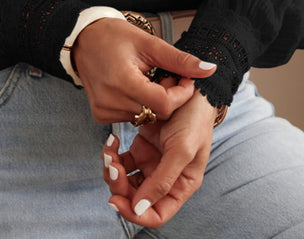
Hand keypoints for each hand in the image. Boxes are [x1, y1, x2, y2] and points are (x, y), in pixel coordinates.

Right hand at [72, 18, 215, 123]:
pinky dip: (139, 105)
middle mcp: (110, 100)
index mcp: (122, 80)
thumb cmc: (114, 37)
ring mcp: (103, 110)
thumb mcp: (150, 44)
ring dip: (153, 102)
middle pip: (156, 113)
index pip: (164, 104)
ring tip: (147, 79)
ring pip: (145, 117)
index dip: (180, 94)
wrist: (83, 39)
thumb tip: (210, 69)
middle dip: (168, 97)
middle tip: (164, 76)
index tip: (183, 78)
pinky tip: (135, 88)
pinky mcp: (99, 115)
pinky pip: (131, 118)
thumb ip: (180, 60)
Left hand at [102, 89, 216, 227]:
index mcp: (180, 186)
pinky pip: (121, 160)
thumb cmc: (193, 119)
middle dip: (119, 187)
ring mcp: (151, 162)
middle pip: (135, 198)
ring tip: (109, 151)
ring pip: (124, 180)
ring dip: (112, 170)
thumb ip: (162, 181)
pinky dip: (112, 154)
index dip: (135, 213)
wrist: (189, 88)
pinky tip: (111, 141)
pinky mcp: (141, 147)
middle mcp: (165, 178)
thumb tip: (139, 209)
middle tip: (112, 166)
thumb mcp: (182, 150)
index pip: (156, 214)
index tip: (116, 199)